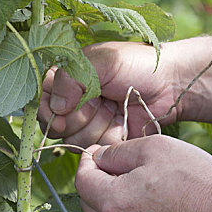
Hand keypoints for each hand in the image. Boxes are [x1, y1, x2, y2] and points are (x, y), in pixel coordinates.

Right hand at [38, 42, 180, 148]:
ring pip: (74, 140)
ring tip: (114, 110)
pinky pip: (96, 149)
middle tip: (100, 103)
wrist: (170, 84)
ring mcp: (89, 123)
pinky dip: (109, 138)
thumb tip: (56, 107)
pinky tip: (122, 124)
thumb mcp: (103, 61)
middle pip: (55, 125)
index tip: (64, 110)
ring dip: (96, 127)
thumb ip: (72, 78)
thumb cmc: (138, 65)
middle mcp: (74, 102)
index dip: (49, 109)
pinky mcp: (105, 140)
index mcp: (68, 79)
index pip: (41, 99)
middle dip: (78, 117)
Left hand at [75, 135, 211, 211]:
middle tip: (115, 166)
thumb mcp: (153, 148)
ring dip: (114, 201)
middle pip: (90, 203)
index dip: (87, 161)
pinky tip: (154, 205)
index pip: (81, 180)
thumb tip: (98, 156)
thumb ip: (117, 152)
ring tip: (138, 184)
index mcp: (112, 202)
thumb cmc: (192, 178)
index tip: (97, 152)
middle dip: (96, 182)